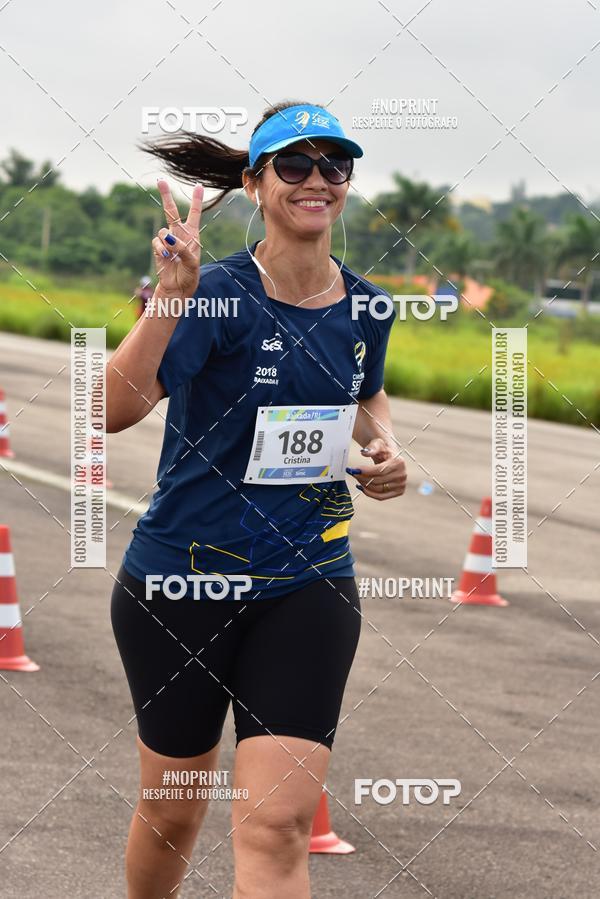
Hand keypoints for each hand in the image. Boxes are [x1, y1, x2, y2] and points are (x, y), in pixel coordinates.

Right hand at [152, 180, 203, 297]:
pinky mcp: (158, 248)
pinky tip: (166, 258)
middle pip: (171, 211)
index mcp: (192, 235)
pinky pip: (157, 242)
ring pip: (163, 230)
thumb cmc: (189, 275)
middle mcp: (179, 234)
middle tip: (160, 180)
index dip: (196, 200)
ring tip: (172, 255)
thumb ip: (181, 248)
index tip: (198, 185)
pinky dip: (161, 249)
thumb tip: (167, 237)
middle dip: (166, 195)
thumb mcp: (191, 262)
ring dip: (168, 242)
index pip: (194, 214)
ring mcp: (167, 241)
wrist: (178, 287)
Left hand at [346, 437, 406, 499]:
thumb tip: (364, 452)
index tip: (355, 469)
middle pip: (378, 481)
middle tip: (353, 473)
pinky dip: (369, 493)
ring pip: (378, 489)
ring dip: (364, 485)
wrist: (389, 456)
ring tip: (357, 478)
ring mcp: (401, 485)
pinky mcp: (398, 492)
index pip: (380, 470)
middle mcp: (402, 475)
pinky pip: (381, 496)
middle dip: (362, 478)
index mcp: (399, 462)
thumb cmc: (383, 450)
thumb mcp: (377, 444)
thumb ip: (372, 448)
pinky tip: (361, 487)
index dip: (366, 471)